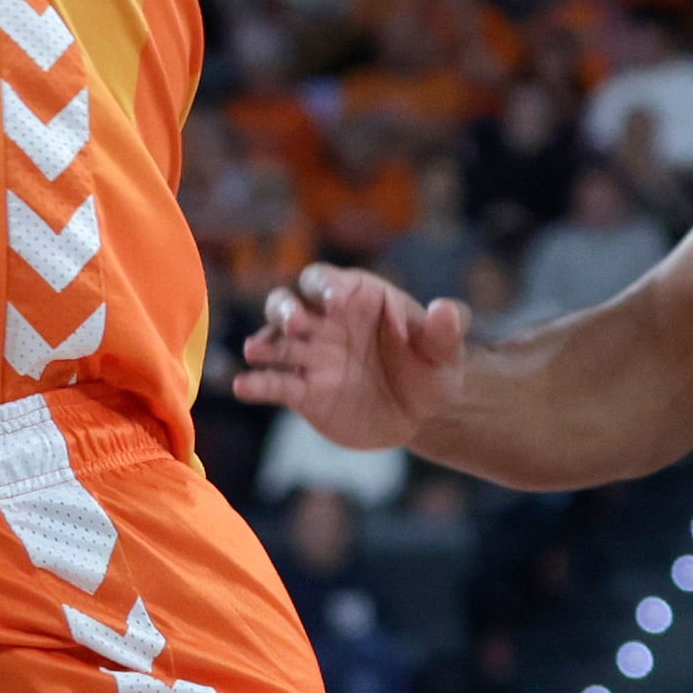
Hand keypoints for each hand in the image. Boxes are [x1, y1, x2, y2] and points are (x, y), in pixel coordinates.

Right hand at [234, 262, 468, 449]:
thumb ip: (444, 330)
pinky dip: (257, 383)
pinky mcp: (304, 392)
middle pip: (288, 303)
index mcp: (355, 297)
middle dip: (285, 309)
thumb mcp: (444, 350)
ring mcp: (310, 356)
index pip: (326, 280)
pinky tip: (244, 387)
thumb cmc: (431, 367)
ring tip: (255, 351)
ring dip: (264, 342)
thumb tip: (449, 310)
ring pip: (274, 341)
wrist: (421, 412)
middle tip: (293, 323)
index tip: (336, 300)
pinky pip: (276, 384)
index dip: (326, 285)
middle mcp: (324, 322)